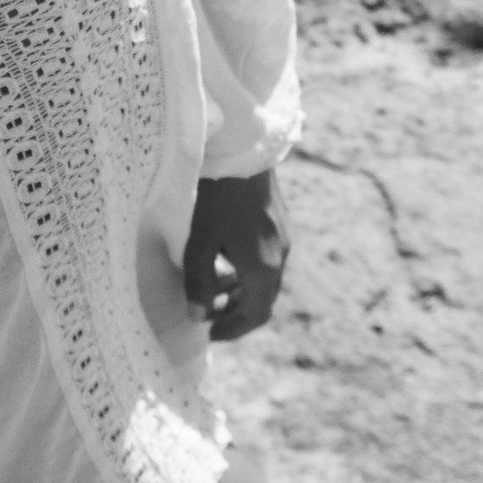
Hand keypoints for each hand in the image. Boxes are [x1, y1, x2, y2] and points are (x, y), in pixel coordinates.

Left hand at [183, 170, 290, 340]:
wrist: (242, 149)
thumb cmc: (215, 196)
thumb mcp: (199, 243)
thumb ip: (199, 284)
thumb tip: (199, 317)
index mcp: (264, 268)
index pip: (256, 315)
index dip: (233, 329)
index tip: (211, 332)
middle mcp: (281, 257)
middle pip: (263, 300)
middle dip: (236, 312)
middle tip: (209, 315)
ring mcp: (284, 238)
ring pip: (266, 279)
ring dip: (242, 291)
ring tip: (214, 291)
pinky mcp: (280, 222)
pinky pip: (268, 258)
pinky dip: (249, 271)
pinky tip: (226, 259)